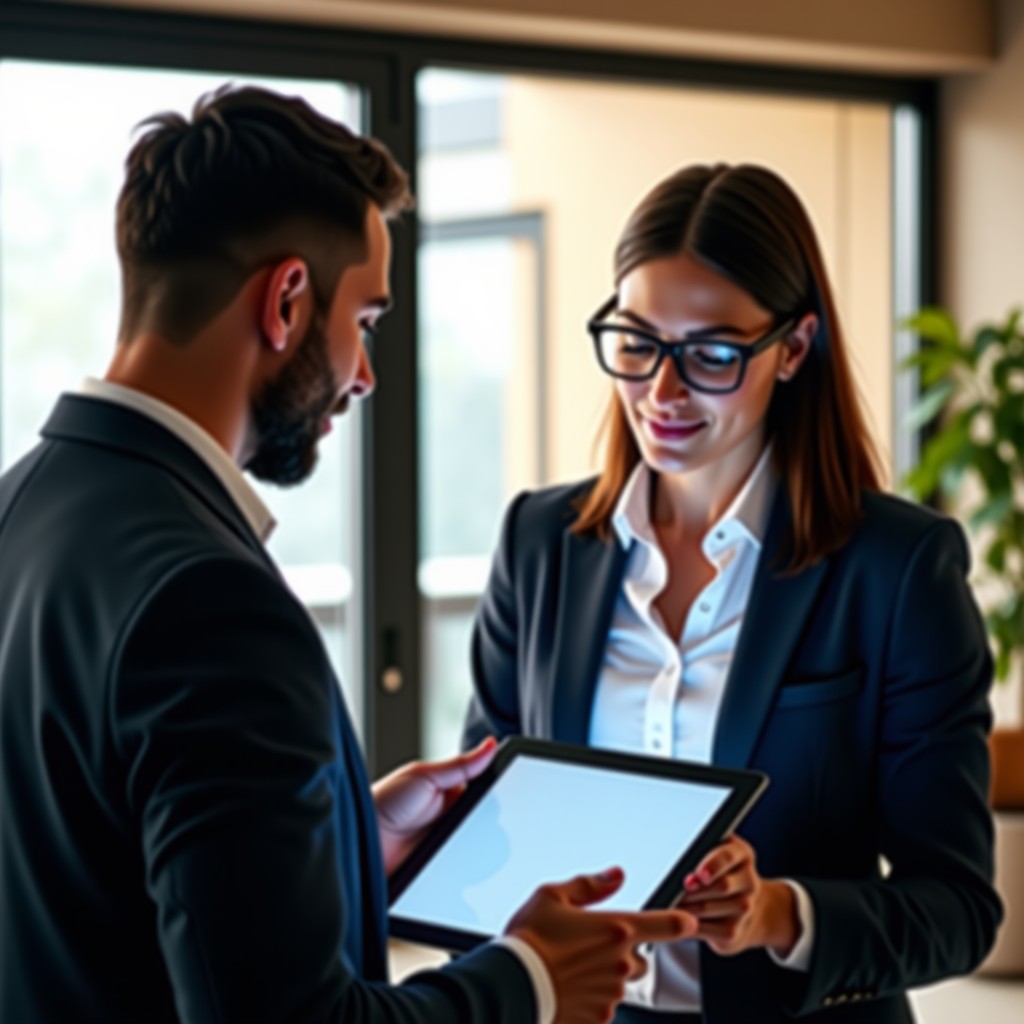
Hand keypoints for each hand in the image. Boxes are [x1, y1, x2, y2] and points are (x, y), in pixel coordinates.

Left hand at [372, 737, 497, 875]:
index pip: (485, 794)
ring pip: (479, 850)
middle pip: (486, 823)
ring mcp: (448, 845)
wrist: (359, 839)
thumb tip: (489, 745)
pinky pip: (466, 874)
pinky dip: (470, 872)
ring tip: (466, 843)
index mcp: (449, 792)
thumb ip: (460, 765)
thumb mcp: (424, 775)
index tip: (506, 794)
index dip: (496, 796)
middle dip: (489, 825)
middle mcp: (451, 819)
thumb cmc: (383, 800)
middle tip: (477, 822)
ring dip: (479, 849)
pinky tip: (465, 865)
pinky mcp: (443, 870)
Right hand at [506, 868, 696, 1023]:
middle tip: (588, 949)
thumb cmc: (531, 937)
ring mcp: (611, 994)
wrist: (512, 984)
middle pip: (638, 960)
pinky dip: (590, 999)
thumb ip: (591, 885)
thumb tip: (616, 875)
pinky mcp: (599, 1018)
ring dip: (604, 977)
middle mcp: (621, 964)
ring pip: (620, 984)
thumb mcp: (554, 896)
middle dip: (620, 955)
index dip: (682, 922)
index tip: (687, 921)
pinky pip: (603, 1007)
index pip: (667, 925)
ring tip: (571, 969)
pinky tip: (567, 989)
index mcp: (617, 929)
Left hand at [679, 834, 799, 957]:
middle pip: (721, 885)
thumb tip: (678, 869)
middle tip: (672, 889)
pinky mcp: (733, 931)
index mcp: (742, 854)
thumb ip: (698, 855)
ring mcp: (744, 908)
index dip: (713, 865)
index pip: (728, 857)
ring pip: (708, 907)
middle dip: (694, 889)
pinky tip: (677, 918)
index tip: (700, 874)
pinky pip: (705, 928)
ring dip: (686, 906)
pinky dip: (687, 924)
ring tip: (669, 901)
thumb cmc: (714, 873)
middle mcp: (749, 881)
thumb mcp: (711, 856)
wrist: (738, 907)